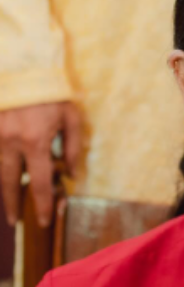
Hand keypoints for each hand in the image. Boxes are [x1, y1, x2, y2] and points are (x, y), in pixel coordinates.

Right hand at [0, 102, 81, 226]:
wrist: (23, 65)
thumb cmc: (52, 92)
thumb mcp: (71, 119)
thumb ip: (72, 149)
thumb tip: (70, 175)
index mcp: (35, 142)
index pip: (39, 183)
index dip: (41, 205)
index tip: (41, 221)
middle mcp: (10, 141)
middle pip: (9, 182)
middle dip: (12, 204)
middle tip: (15, 219)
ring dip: (4, 186)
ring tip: (9, 202)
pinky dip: (0, 167)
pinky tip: (5, 176)